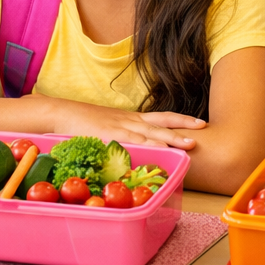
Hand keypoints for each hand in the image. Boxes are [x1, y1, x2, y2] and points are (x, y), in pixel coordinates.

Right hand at [38, 96, 205, 149]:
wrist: (60, 114)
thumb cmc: (80, 124)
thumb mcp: (106, 128)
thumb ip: (120, 137)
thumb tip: (131, 149)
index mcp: (129, 118)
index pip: (160, 117)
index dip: (180, 120)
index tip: (198, 123)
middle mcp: (129, 120)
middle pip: (162, 122)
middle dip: (184, 126)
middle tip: (204, 128)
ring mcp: (120, 127)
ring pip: (152, 132)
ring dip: (172, 138)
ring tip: (191, 143)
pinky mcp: (110, 135)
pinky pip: (133, 141)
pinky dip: (149, 146)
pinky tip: (161, 150)